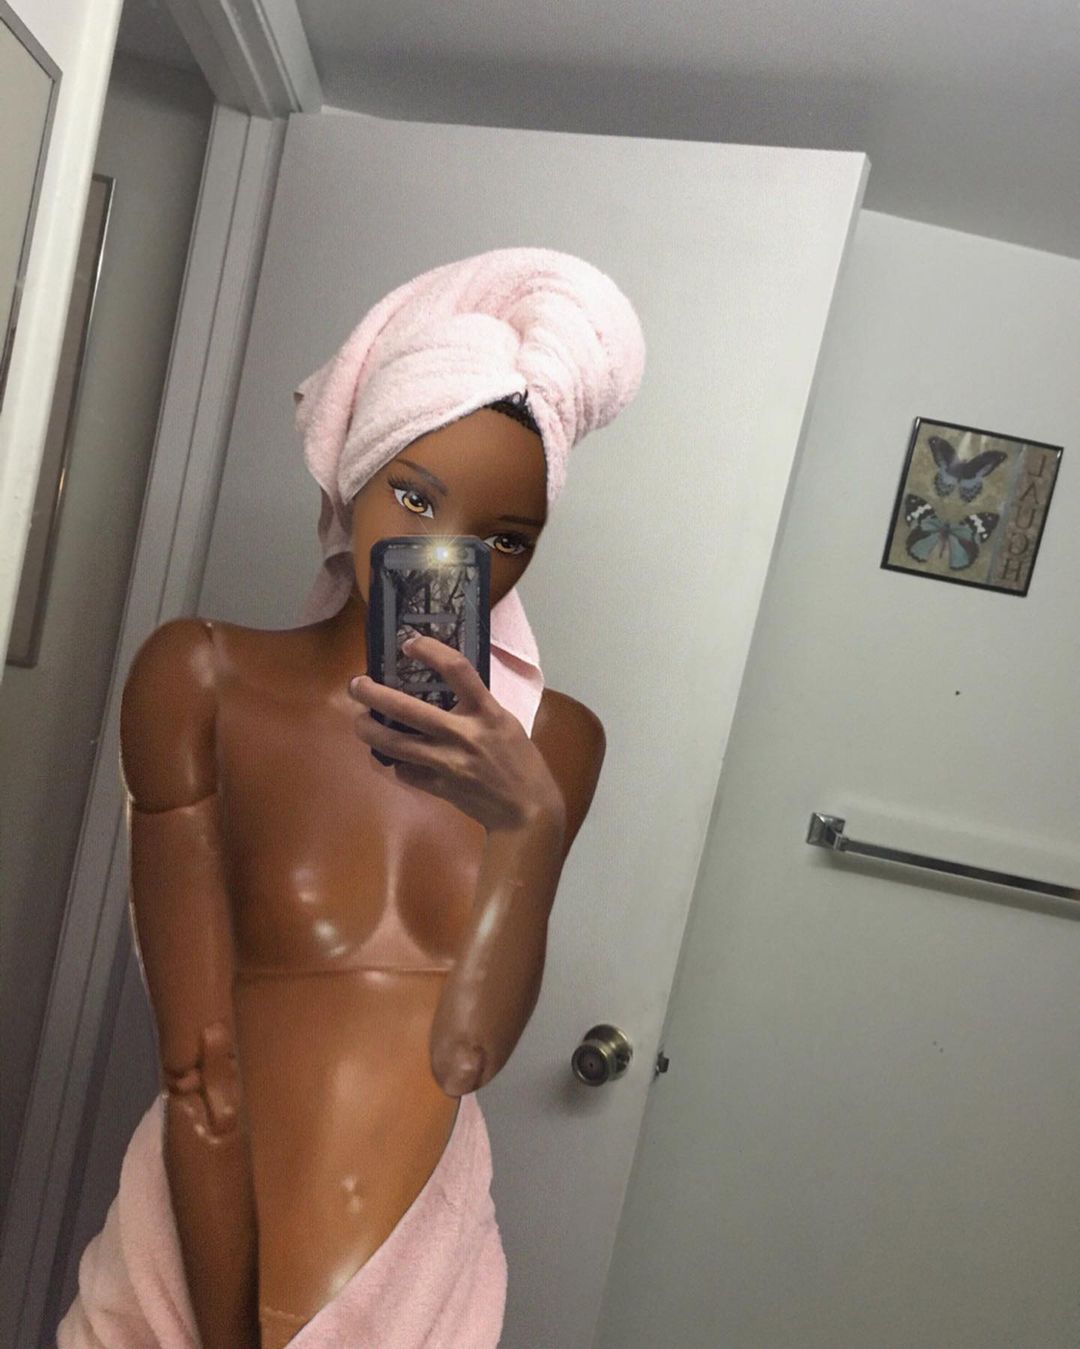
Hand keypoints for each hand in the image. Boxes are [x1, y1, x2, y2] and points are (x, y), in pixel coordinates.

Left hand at [348, 635, 564, 834]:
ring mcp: (448, 763)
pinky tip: (396, 758)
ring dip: (369, 730)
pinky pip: (405, 771)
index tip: (409, 644)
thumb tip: (442, 689)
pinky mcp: (438, 787)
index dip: (430, 651)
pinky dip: (397, 763)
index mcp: (487, 712)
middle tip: (356, 685)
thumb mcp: (505, 723)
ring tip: (360, 721)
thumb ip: (476, 707)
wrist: (526, 811)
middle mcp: (464, 734)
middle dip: (374, 694)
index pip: (457, 669)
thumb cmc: (521, 762)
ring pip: (395, 744)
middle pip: (408, 708)